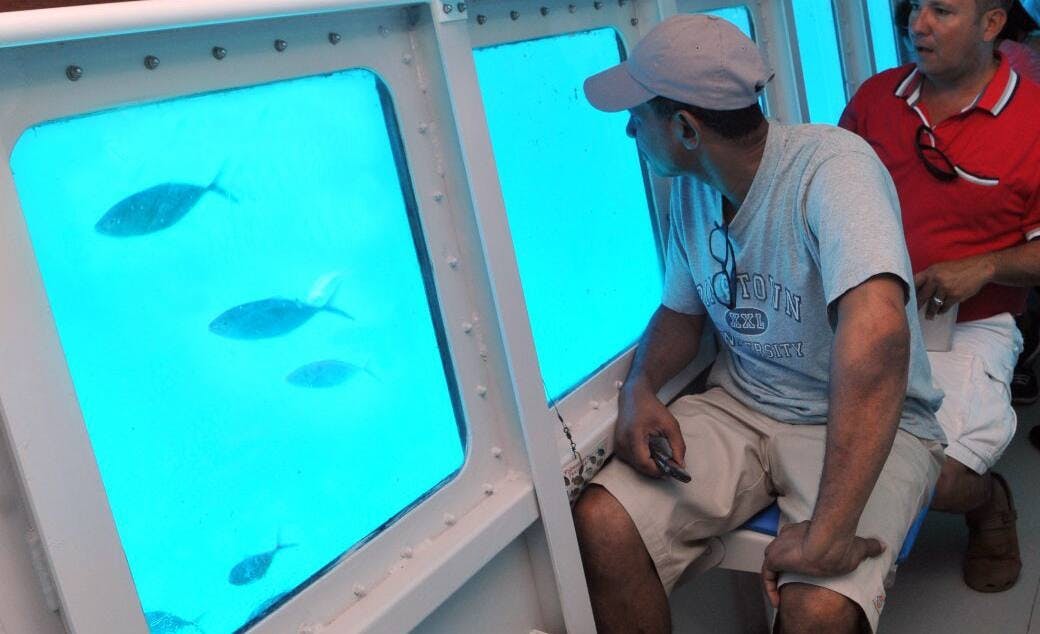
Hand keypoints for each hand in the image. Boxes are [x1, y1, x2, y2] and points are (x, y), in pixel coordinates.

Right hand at [615, 381, 685, 477]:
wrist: (634, 397)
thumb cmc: (651, 408)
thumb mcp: (670, 425)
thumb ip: (678, 446)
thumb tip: (680, 465)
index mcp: (634, 435)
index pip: (644, 463)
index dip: (658, 470)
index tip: (671, 469)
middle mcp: (622, 442)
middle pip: (640, 467)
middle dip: (655, 469)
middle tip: (669, 464)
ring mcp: (618, 445)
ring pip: (635, 466)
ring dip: (649, 466)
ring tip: (661, 457)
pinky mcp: (617, 446)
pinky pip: (631, 460)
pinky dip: (642, 461)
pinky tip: (650, 453)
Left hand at [760, 520, 884, 607]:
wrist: (827, 544)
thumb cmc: (841, 546)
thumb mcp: (857, 547)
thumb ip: (867, 546)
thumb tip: (882, 546)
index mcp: (805, 530)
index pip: (797, 540)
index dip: (799, 554)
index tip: (806, 567)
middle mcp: (788, 535)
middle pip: (782, 550)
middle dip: (787, 565)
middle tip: (794, 581)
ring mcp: (779, 546)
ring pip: (773, 563)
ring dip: (777, 577)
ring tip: (783, 594)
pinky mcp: (773, 559)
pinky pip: (767, 576)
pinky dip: (770, 588)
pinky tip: (777, 601)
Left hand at [914, 254, 994, 318]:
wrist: (979, 268)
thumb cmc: (958, 268)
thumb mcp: (940, 268)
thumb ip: (929, 277)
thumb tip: (916, 289)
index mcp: (930, 271)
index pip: (914, 283)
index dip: (908, 293)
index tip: (904, 301)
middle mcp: (936, 279)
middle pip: (921, 296)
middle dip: (916, 306)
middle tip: (912, 313)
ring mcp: (945, 288)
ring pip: (933, 304)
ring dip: (930, 312)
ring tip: (928, 316)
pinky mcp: (955, 295)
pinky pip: (944, 307)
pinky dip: (942, 310)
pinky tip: (940, 312)